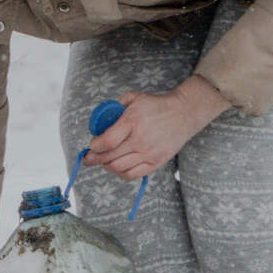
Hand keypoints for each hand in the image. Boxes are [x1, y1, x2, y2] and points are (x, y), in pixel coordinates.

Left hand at [89, 76, 228, 179]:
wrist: (183, 113)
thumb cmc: (156, 105)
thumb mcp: (134, 98)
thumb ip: (115, 107)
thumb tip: (99, 122)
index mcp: (132, 121)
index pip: (107, 142)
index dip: (94, 147)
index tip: (92, 145)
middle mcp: (140, 140)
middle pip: (109, 157)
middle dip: (94, 159)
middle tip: (89, 157)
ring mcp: (149, 153)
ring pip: (118, 168)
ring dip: (106, 166)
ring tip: (104, 161)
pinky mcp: (156, 162)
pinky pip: (132, 175)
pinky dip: (121, 173)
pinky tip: (118, 167)